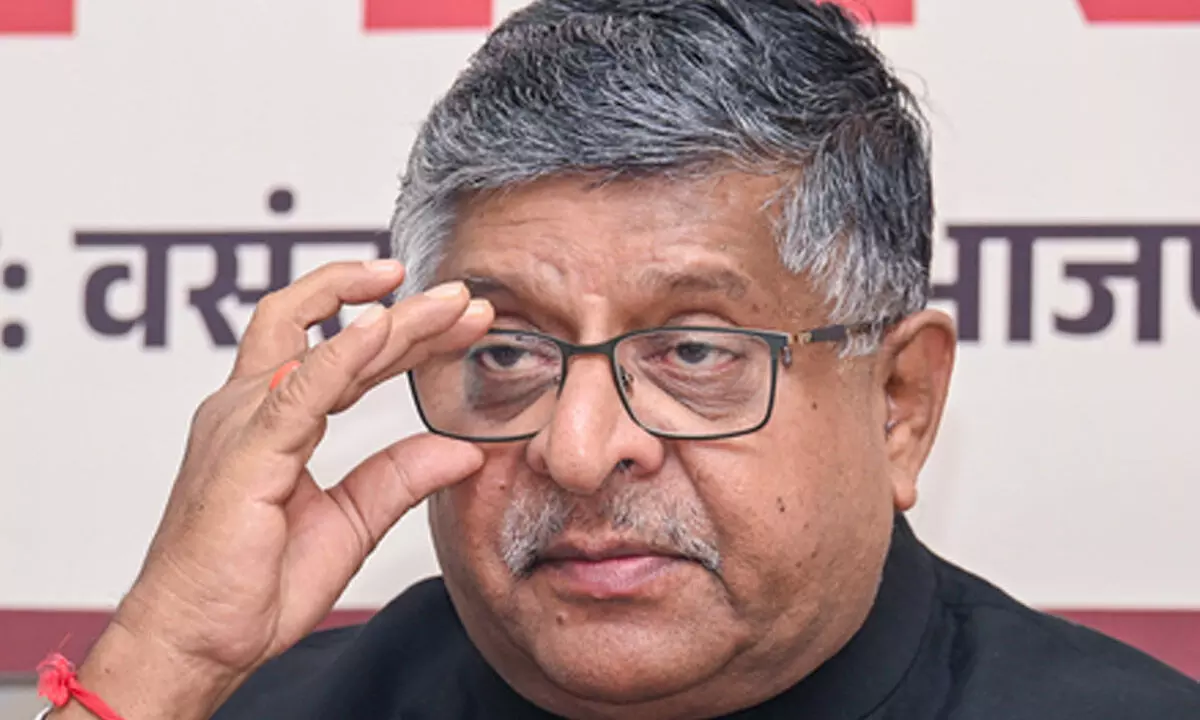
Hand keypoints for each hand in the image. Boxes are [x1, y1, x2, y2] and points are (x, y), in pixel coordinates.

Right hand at [59, 260, 491, 718]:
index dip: (403, 333)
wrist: (196, 641)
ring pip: (322, 343)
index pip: (345, 355)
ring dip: (392, 321)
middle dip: (408, 312)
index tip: (458, 319)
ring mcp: (245, 421)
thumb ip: (400, 478)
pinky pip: (302, 388)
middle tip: (465, 299)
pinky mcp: (248, 449)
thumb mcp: (351, 523)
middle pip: (335, 333)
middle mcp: (253, 407)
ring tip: (448, 303)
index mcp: (273, 420)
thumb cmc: (249, 587)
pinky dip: (345, 353)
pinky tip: (384, 328)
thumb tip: (463, 450)